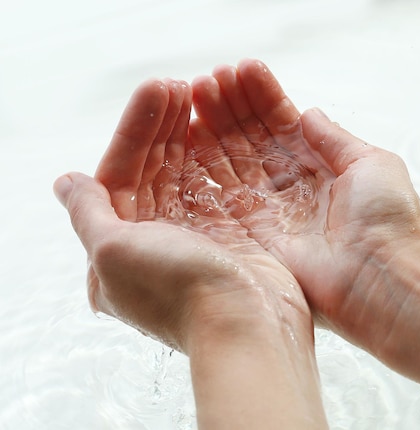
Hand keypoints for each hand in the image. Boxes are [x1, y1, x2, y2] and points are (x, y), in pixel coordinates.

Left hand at [55, 78, 311, 352]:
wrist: (249, 325)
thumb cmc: (178, 292)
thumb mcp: (113, 253)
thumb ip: (88, 214)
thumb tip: (65, 181)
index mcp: (116, 252)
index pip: (118, 176)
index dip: (134, 132)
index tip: (157, 93)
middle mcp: (152, 244)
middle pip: (152, 171)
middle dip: (162, 126)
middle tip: (178, 85)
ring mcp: (193, 239)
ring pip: (184, 174)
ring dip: (189, 134)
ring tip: (200, 92)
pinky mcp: (229, 235)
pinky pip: (216, 185)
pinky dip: (216, 157)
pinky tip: (219, 127)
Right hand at [189, 60, 419, 351]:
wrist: (382, 276)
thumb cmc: (388, 219)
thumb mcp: (371, 163)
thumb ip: (334, 138)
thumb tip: (310, 112)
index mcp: (322, 168)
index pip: (283, 125)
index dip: (263, 97)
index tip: (242, 69)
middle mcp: (292, 187)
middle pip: (253, 140)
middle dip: (232, 107)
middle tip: (209, 78)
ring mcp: (271, 210)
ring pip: (234, 161)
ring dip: (215, 127)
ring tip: (197, 91)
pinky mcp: (253, 235)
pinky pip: (223, 195)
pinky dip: (206, 165)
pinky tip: (191, 133)